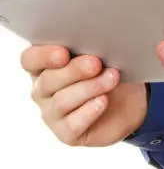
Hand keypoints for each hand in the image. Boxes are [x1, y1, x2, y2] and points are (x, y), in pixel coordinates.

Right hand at [21, 46, 147, 146]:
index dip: (43, 56)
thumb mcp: (98, 53)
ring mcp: (52, 113)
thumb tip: (96, 38)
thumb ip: (89, 46)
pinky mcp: (67, 133)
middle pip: (49, 80)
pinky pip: (73, 124)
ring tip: (112, 77)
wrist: (126, 100)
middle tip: (96, 63)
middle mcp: (43, 89)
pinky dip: (90, 110)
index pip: (30, 59)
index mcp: (44, 64)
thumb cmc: (106, 68)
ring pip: (62, 101)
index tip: (64, 53)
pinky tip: (103, 100)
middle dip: (75, 70)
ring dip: (89, 87)